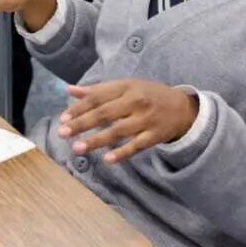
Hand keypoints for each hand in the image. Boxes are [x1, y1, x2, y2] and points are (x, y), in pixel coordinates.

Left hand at [58, 79, 198, 163]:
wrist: (184, 107)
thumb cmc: (148, 95)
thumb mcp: (125, 87)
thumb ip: (97, 90)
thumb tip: (69, 90)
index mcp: (126, 87)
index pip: (98, 97)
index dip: (79, 108)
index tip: (62, 118)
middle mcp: (136, 101)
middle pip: (105, 114)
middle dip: (82, 123)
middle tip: (62, 133)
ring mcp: (146, 119)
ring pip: (118, 131)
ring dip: (96, 140)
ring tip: (76, 148)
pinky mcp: (155, 136)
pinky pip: (137, 146)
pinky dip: (122, 153)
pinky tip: (107, 160)